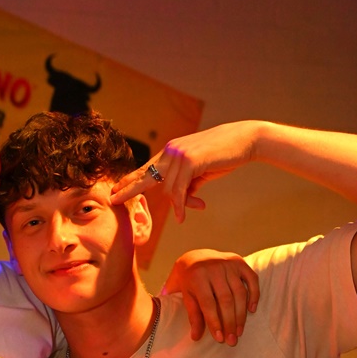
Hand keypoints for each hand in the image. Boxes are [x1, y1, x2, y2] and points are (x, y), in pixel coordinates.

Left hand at [111, 121, 260, 222]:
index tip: (116, 189)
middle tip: (111, 199)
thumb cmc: (224, 156)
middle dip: (128, 189)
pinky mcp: (189, 160)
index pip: (146, 168)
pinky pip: (179, 190)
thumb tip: (181, 201)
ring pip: (169, 189)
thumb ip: (188, 184)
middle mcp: (171, 150)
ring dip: (180, 204)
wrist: (245, 141)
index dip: (130, 179)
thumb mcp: (201, 172)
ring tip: (191, 210)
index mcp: (171, 151)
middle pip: (145, 175)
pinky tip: (182, 216)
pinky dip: (181, 206)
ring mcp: (179, 153)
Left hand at [163, 249, 259, 344]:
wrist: (193, 258)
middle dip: (230, 322)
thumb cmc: (187, 282)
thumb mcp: (185, 296)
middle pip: (226, 300)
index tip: (220, 339)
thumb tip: (196, 337)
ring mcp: (228, 264)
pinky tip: (252, 310)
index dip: (214, 322)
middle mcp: (214, 268)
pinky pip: (252, 279)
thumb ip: (192, 315)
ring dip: (241, 314)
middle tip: (232, 341)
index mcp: (197, 276)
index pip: (208, 303)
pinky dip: (254, 295)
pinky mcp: (239, 262)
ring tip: (239, 332)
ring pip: (240, 292)